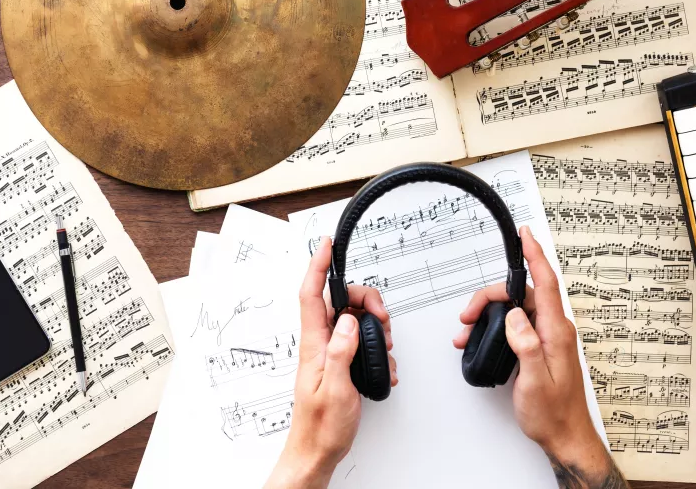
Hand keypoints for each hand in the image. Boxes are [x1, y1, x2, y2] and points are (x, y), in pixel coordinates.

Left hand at [265, 237, 397, 488]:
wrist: (317, 451)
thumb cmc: (321, 426)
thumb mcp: (335, 389)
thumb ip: (341, 352)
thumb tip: (349, 321)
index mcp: (313, 345)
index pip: (311, 295)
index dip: (317, 266)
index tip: (325, 245)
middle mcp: (320, 343)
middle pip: (340, 301)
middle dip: (366, 300)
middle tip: (383, 318)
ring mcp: (330, 352)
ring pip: (354, 319)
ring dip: (375, 326)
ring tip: (384, 346)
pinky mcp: (340, 362)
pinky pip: (359, 340)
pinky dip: (375, 346)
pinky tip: (381, 363)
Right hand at [453, 226, 627, 487]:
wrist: (564, 436)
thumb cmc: (552, 414)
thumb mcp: (534, 381)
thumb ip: (525, 345)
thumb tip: (514, 316)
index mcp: (556, 332)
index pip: (546, 283)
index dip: (535, 255)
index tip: (525, 235)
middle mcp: (554, 330)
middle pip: (521, 295)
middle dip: (490, 298)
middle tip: (467, 316)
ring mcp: (547, 337)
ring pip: (515, 309)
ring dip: (489, 314)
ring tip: (467, 332)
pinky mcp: (539, 346)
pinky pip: (516, 325)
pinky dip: (495, 327)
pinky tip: (480, 339)